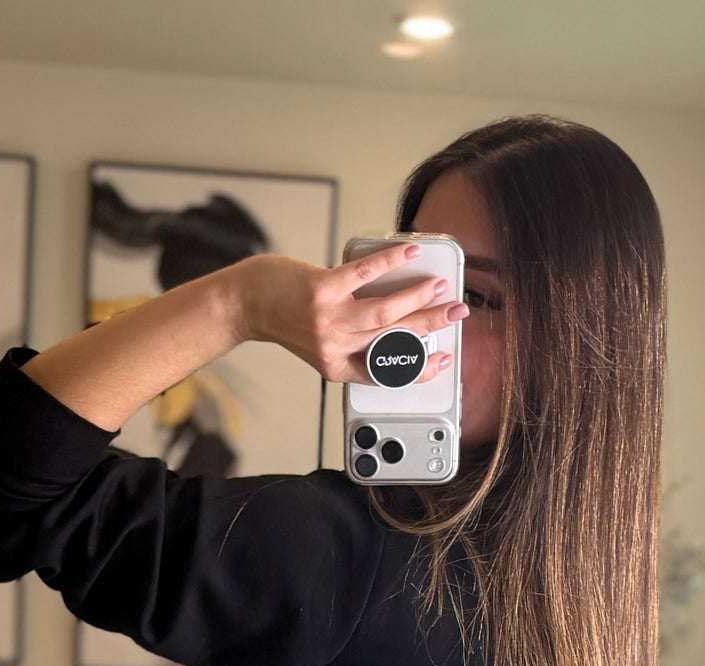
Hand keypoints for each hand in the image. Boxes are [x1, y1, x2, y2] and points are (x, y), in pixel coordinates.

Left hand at [237, 247, 466, 384]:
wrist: (247, 303)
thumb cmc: (283, 319)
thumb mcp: (320, 344)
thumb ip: (353, 340)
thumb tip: (396, 316)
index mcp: (338, 367)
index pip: (387, 374)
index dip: (419, 369)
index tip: (442, 358)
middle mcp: (335, 347)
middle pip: (394, 340)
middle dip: (432, 327)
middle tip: (456, 313)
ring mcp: (329, 319)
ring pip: (385, 312)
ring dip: (417, 298)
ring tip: (439, 286)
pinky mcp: (322, 289)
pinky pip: (365, 275)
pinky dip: (390, 262)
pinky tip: (409, 253)